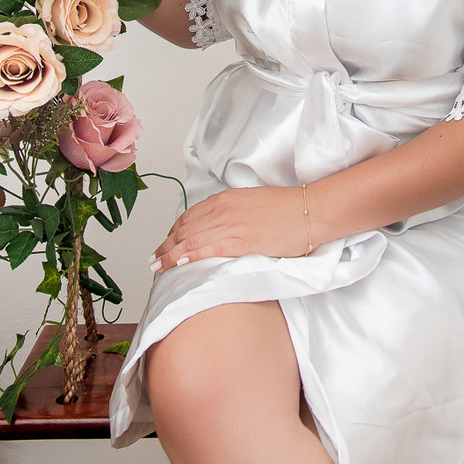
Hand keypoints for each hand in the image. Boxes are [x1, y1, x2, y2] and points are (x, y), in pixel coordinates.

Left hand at [150, 187, 310, 272]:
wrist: (310, 210)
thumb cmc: (288, 209)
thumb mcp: (254, 203)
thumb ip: (235, 213)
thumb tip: (223, 229)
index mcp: (227, 197)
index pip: (191, 215)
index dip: (174, 230)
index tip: (165, 241)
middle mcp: (224, 208)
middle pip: (185, 228)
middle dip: (165, 244)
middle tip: (154, 258)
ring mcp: (231, 224)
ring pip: (189, 239)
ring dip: (169, 253)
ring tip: (157, 266)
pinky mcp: (240, 241)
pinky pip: (205, 249)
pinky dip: (186, 256)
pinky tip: (175, 263)